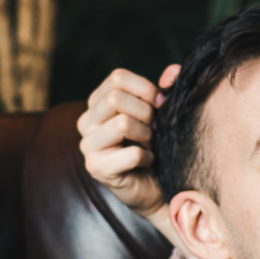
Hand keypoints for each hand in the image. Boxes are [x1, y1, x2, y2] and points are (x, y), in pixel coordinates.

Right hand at [77, 64, 180, 226]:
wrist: (157, 187)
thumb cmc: (156, 146)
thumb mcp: (160, 113)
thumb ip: (163, 90)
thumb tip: (173, 71)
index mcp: (97, 103)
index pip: (117, 78)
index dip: (145, 88)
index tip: (159, 104)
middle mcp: (85, 121)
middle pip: (116, 98)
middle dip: (146, 113)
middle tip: (154, 130)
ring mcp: (87, 146)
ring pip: (122, 124)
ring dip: (146, 136)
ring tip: (150, 146)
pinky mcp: (96, 168)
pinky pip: (132, 154)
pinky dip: (148, 158)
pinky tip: (147, 163)